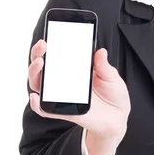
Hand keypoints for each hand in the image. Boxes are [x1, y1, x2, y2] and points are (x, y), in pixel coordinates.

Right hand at [28, 40, 130, 154]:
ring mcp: (62, 96)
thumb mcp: (112, 76)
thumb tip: (101, 51)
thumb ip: (104, 66)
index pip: (55, 56)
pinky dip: (37, 105)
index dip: (47, 47)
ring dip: (35, 74)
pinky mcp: (65, 112)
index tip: (47, 38)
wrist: (118, 116)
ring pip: (40, 85)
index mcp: (74, 70)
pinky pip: (46, 110)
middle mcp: (63, 82)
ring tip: (40, 63)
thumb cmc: (113, 93)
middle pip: (42, 68)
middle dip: (37, 55)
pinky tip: (36, 97)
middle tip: (42, 46)